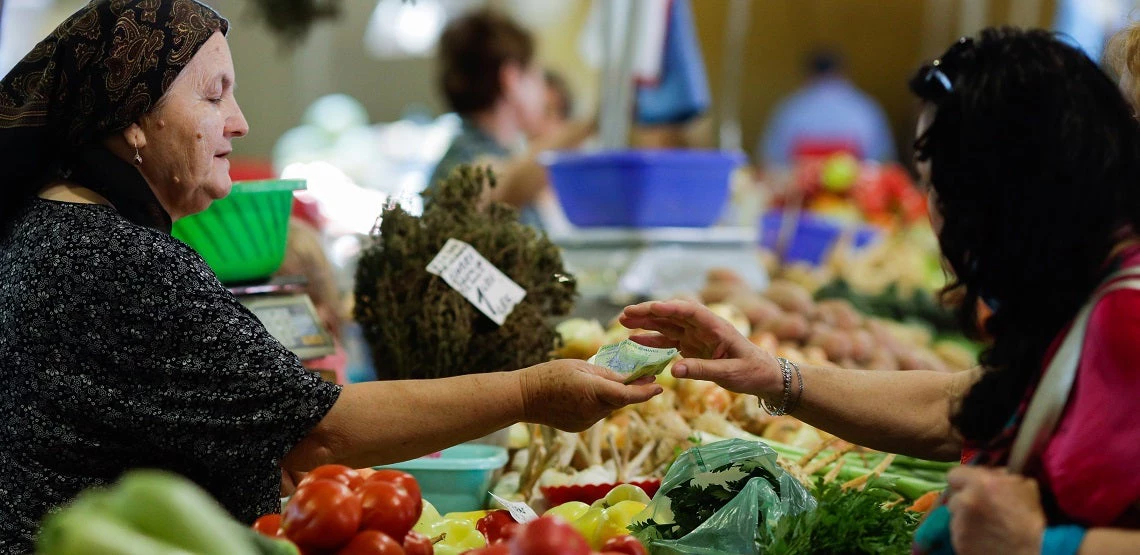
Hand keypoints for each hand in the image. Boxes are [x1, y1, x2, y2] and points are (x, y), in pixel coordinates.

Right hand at [518, 359, 661, 431]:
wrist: (524, 397)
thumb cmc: (550, 375)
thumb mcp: (580, 366)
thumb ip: (606, 374)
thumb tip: (628, 378)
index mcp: (594, 392)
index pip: (627, 394)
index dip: (645, 391)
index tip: (659, 386)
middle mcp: (593, 411)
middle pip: (620, 400)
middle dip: (631, 390)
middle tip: (644, 376)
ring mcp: (586, 422)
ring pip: (609, 408)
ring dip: (613, 396)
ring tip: (604, 381)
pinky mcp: (580, 427)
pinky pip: (597, 414)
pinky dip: (599, 404)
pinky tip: (587, 395)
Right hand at [619, 300, 780, 396]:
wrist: (764, 377)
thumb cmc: (752, 372)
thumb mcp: (729, 374)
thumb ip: (702, 371)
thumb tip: (674, 370)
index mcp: (716, 327)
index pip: (690, 311)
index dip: (669, 308)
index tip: (650, 308)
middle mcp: (704, 328)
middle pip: (673, 314)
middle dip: (649, 312)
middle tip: (625, 313)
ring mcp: (697, 336)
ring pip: (668, 325)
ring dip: (646, 322)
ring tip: (623, 321)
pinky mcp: (693, 347)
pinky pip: (670, 340)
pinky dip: (653, 339)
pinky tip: (636, 339)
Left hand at [946, 466, 1045, 554]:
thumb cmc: (1029, 522)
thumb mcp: (1027, 490)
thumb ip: (1006, 477)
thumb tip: (997, 473)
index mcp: (981, 483)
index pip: (955, 473)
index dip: (964, 478)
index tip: (973, 485)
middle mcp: (965, 500)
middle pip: (954, 493)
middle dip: (964, 496)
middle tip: (980, 504)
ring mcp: (958, 521)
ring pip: (955, 512)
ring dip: (964, 514)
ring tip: (983, 522)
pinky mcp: (956, 539)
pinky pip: (957, 529)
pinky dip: (966, 530)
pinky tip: (981, 535)